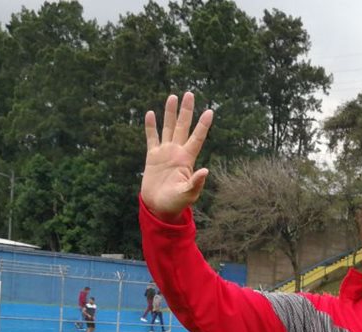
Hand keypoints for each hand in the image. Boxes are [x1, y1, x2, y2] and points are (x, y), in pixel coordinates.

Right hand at [140, 92, 213, 220]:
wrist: (159, 207)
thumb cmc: (176, 203)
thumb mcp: (188, 194)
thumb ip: (195, 183)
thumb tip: (205, 170)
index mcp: (187, 159)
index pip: (197, 138)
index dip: (203, 125)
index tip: (210, 111)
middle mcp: (177, 152)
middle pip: (182, 126)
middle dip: (186, 111)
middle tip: (189, 93)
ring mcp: (165, 153)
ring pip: (168, 128)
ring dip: (170, 113)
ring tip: (172, 96)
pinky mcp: (152, 157)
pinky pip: (151, 138)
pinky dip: (151, 126)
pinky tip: (151, 113)